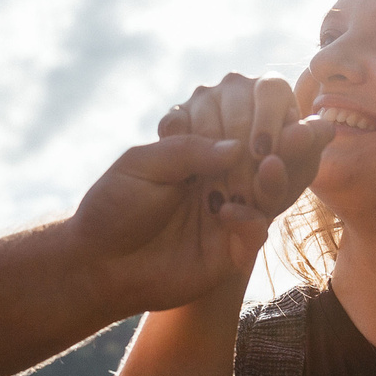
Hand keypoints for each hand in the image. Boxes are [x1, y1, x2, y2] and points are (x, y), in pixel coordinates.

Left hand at [68, 130, 269, 315]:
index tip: (261, 112)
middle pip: (260, 161)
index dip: (252, 122)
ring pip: (266, 194)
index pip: (237, 132)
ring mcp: (228, 217)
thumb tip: (237, 147)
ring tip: (269, 164)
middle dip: (272, 147)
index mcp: (199, 157)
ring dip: (271, 179)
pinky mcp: (230, 252)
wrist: (98, 264)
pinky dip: (249, 218)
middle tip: (278, 138)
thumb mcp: (142, 166)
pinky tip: (226, 212)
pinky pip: (255, 231)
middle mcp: (219, 184)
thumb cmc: (114, 208)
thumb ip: (186, 150)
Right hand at [159, 70, 328, 219]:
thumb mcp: (293, 173)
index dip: (269, 122)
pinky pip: (175, 128)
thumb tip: (325, 128)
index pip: (271, 90)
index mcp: (272, 90)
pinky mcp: (176, 117)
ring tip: (222, 201)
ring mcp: (204, 98)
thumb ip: (308, 152)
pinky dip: (184, 155)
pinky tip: (194, 184)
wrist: (228, 207)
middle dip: (243, 157)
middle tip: (246, 196)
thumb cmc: (271, 184)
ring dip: (213, 163)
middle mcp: (238, 86)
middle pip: (236, 109)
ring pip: (206, 118)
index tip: (266, 158)